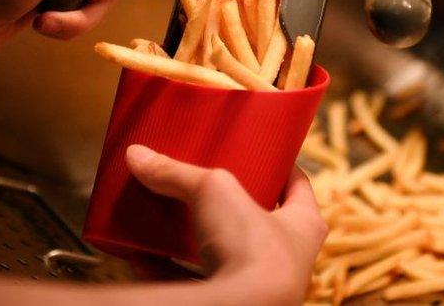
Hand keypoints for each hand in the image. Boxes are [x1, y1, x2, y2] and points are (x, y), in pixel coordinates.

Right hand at [125, 145, 326, 304]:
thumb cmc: (250, 247)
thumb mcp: (213, 190)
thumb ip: (177, 172)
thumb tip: (139, 154)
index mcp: (303, 225)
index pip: (298, 187)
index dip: (281, 168)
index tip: (261, 152)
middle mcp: (285, 258)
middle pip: (260, 221)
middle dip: (234, 204)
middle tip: (210, 181)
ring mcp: (256, 284)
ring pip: (225, 254)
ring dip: (199, 237)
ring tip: (173, 213)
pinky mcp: (225, 301)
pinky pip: (190, 281)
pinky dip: (166, 268)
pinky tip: (142, 255)